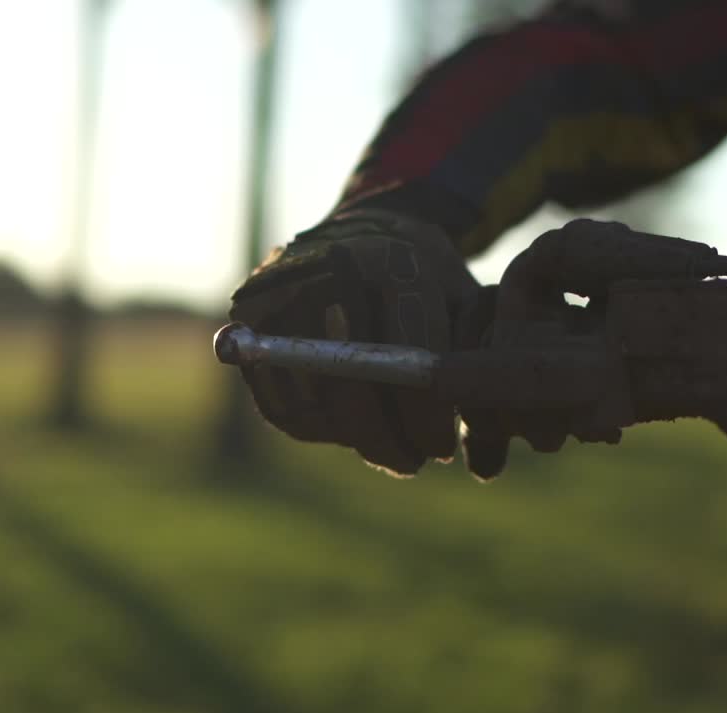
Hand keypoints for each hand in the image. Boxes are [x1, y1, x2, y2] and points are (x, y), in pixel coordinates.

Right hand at [229, 210, 478, 475]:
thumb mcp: (465, 304)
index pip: (405, 353)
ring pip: (312, 397)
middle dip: (385, 438)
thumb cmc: (427, 283)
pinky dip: (317, 428)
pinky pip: (279, 399)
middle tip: (413, 461)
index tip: (442, 448)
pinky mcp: (249, 315)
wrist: (362, 233)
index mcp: (394, 260)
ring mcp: (282, 290)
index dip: (424, 414)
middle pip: (350, 380)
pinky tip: (349, 431)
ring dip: (353, 439)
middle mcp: (329, 268)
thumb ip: (471, 368)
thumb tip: (477, 464)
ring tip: (389, 449)